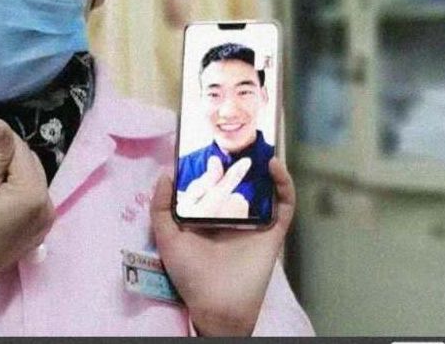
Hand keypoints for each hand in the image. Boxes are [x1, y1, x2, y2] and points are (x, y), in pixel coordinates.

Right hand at [0, 114, 55, 287]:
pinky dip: (20, 187)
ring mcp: (47, 219)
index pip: (22, 152)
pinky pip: (34, 196)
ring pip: (34, 178)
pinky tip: (2, 190)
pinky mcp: (42, 228)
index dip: (3, 136)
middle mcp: (48, 205)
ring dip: (16, 169)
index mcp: (34, 194)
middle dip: (10, 154)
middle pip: (31, 164)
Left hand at [151, 157, 296, 335]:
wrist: (216, 304)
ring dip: (263, 165)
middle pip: (238, 179)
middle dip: (236, 159)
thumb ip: (160, 207)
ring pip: (264, 186)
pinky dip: (284, 183)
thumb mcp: (167, 237)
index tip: (205, 145)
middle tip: (232, 139)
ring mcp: (255, 221)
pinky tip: (274, 166)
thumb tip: (165, 174)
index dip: (210, 164)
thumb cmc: (190, 274)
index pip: (211, 182)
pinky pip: (284, 203)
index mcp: (208, 214)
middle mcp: (232, 214)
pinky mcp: (273, 230)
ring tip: (257, 145)